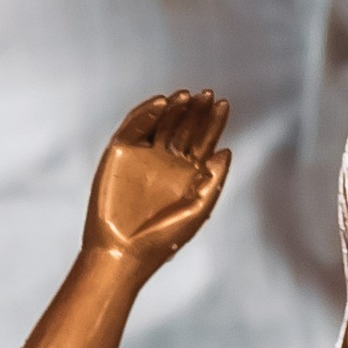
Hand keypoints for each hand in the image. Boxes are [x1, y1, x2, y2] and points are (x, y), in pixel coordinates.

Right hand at [87, 90, 230, 265]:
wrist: (125, 252)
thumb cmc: (163, 238)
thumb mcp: (198, 209)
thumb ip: (213, 179)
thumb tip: (227, 150)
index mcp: (189, 172)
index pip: (204, 139)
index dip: (214, 121)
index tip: (224, 104)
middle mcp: (167, 160)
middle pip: (184, 126)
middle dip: (196, 110)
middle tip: (207, 95)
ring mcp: (143, 155)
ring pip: (161, 122)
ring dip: (174, 108)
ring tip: (187, 96)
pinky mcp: (120, 153)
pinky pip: (134, 128)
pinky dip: (146, 114)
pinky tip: (162, 104)